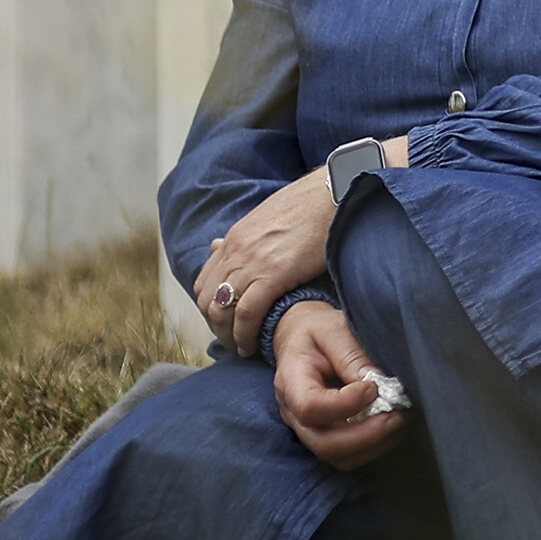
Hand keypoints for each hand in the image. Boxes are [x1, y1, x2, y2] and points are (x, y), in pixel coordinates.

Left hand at [194, 167, 336, 355]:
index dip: (211, 307)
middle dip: (216, 325)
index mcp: (235, 239)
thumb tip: (217, 246)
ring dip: (228, 335)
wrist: (335, 192)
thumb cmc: (311, 206)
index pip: (204, 282)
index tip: (227, 322)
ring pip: (222, 310)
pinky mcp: (273, 274)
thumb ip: (243, 240)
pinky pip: (247, 314)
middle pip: (207, 300)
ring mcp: (252, 262)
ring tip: (242, 347)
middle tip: (232, 340)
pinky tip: (252, 345)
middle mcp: (236, 250)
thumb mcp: (267, 219)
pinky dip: (244, 335)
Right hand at [272, 302, 408, 468]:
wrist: (299, 336)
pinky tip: (389, 429)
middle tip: (396, 416)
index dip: (346, 405)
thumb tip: (378, 384)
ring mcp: (305, 429)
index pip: (311, 407)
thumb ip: (352, 354)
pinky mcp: (323, 434)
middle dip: (365, 436)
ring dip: (372, 446)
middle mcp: (292, 413)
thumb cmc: (315, 330)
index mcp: (291, 381)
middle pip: (323, 443)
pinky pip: (344, 456)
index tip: (373, 388)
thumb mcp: (332, 328)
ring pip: (335, 456)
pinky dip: (370, 449)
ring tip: (398, 421)